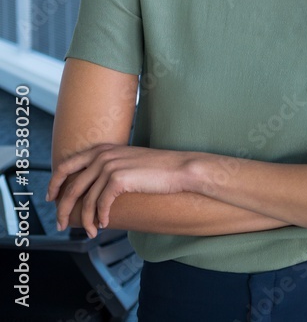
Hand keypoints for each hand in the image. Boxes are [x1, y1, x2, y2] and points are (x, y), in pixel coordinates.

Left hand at [46, 144, 195, 237]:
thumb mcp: (128, 162)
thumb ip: (109, 169)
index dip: (54, 184)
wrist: (181, 169)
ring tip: (91, 232)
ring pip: (86, 200)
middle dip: (63, 209)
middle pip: (71, 186)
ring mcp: (109, 166)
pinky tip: (104, 224)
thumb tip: (93, 189)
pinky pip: (101, 204)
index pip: (66, 165)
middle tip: (61, 224)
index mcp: (102, 149)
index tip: (51, 198)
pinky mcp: (119, 179)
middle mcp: (102, 156)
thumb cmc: (159, 168)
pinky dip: (100, 217)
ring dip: (86, 220)